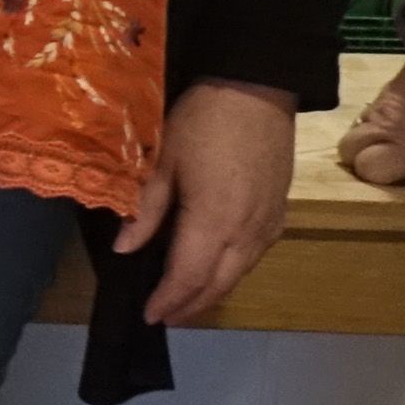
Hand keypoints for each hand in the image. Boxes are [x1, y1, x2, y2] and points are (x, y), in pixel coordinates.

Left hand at [114, 80, 300, 327]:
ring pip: (241, 273)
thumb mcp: (164, 161)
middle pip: (219, 284)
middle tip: (166, 317)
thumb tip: (124, 248)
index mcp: (215, 220)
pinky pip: (256, 255)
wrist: (258, 87)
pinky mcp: (280, 212)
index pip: (188, 277)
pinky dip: (233, 271)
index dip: (168, 300)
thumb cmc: (204, 119)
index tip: (149, 315)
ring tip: (186, 301)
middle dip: (191, 305)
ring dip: (213, 291)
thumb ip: (146, 210)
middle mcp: (247, 230)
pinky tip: (217, 269)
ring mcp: (269, 222)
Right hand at [333, 60, 404, 204]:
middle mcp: (387, 127)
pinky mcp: (390, 83)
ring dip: (376, 137)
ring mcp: (384, 102)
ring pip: (358, 127)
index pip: (366, 171)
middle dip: (366, 158)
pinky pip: (372, 108)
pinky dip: (385, 117)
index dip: (382, 177)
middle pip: (348, 151)